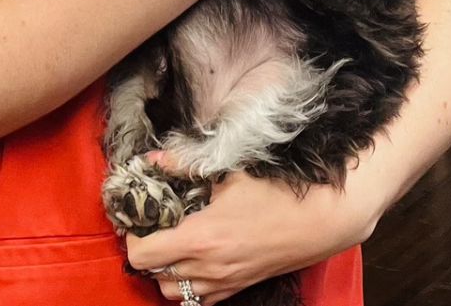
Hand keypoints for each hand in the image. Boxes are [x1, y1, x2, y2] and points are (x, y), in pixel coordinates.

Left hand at [125, 152, 381, 304]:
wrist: (317, 221)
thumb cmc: (274, 192)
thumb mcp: (227, 174)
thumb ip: (184, 167)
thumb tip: (152, 159)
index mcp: (200, 239)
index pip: (142, 255)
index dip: (133, 237)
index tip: (139, 218)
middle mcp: (208, 269)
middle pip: (154, 276)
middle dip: (147, 253)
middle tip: (153, 227)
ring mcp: (224, 284)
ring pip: (175, 293)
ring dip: (166, 271)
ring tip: (172, 244)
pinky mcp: (238, 289)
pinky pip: (201, 300)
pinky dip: (189, 285)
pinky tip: (196, 259)